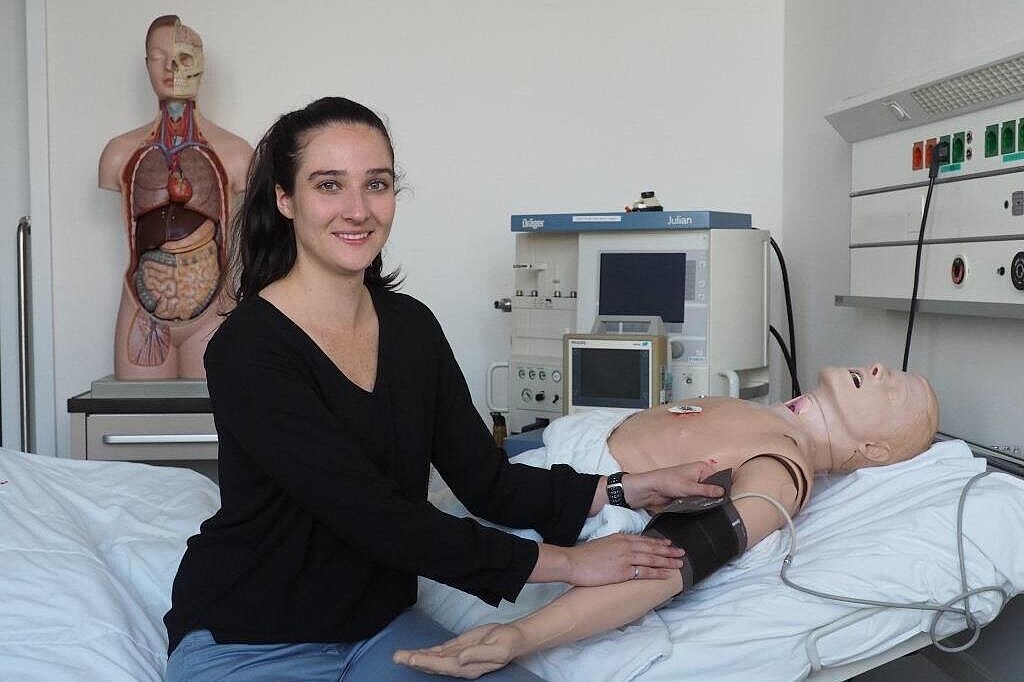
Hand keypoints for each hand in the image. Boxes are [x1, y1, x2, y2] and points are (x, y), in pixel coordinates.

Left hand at [393, 623, 524, 678]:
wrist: (514, 638)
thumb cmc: (508, 644)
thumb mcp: (498, 649)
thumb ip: (478, 654)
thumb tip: (459, 657)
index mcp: (468, 667)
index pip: (443, 666)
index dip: (427, 662)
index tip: (413, 658)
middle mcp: (460, 665)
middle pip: (433, 665)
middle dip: (415, 661)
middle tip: (397, 657)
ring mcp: (458, 657)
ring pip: (433, 658)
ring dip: (416, 657)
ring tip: (399, 655)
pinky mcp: (458, 648)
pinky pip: (439, 652)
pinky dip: (426, 652)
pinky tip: (415, 653)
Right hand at [565, 532, 683, 584]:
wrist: (573, 562)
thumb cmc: (584, 555)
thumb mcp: (603, 543)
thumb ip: (616, 546)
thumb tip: (623, 551)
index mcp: (621, 538)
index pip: (645, 540)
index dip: (658, 542)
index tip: (668, 544)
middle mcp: (627, 546)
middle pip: (653, 548)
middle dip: (669, 551)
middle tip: (682, 552)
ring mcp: (626, 558)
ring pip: (653, 559)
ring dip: (668, 561)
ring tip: (679, 563)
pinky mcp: (624, 572)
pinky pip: (646, 572)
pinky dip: (658, 573)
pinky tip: (667, 574)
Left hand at [623, 459, 723, 511]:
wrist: (651, 489)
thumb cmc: (668, 482)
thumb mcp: (690, 487)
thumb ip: (707, 490)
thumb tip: (723, 492)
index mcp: (701, 467)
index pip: (718, 478)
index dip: (722, 489)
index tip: (726, 499)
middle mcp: (699, 474)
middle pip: (713, 487)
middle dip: (714, 496)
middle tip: (718, 506)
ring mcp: (694, 483)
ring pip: (706, 494)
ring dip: (706, 500)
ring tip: (708, 507)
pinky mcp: (688, 492)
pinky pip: (699, 498)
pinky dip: (699, 503)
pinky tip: (701, 508)